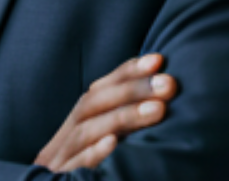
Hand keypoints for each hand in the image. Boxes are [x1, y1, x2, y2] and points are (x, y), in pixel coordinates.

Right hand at [34, 53, 177, 171]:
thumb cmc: (81, 180)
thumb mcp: (96, 151)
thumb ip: (117, 131)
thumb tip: (158, 104)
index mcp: (74, 127)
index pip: (99, 90)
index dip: (126, 72)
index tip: (158, 59)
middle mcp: (64, 139)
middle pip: (93, 104)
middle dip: (132, 89)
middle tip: (169, 83)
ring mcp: (59, 162)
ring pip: (88, 131)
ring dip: (124, 117)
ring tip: (158, 109)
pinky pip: (76, 169)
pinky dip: (94, 154)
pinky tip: (114, 145)